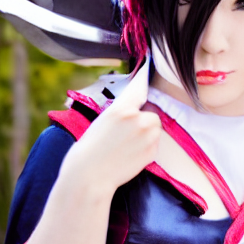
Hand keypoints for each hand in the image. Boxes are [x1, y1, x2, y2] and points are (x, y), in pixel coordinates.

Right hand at [61, 64, 160, 196]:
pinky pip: (155, 143)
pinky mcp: (152, 151)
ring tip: (127, 145)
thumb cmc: (89, 150)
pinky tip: (130, 153)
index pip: (138, 88)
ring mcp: (147, 136)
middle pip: (151, 112)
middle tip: (126, 133)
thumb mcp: (101, 121)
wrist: (89, 176)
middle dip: (143, 119)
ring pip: (155, 128)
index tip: (148, 67)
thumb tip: (134, 108)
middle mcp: (137, 119)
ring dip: (147, 133)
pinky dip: (147, 146)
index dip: (143, 79)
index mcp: (121, 109)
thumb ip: (120, 111)